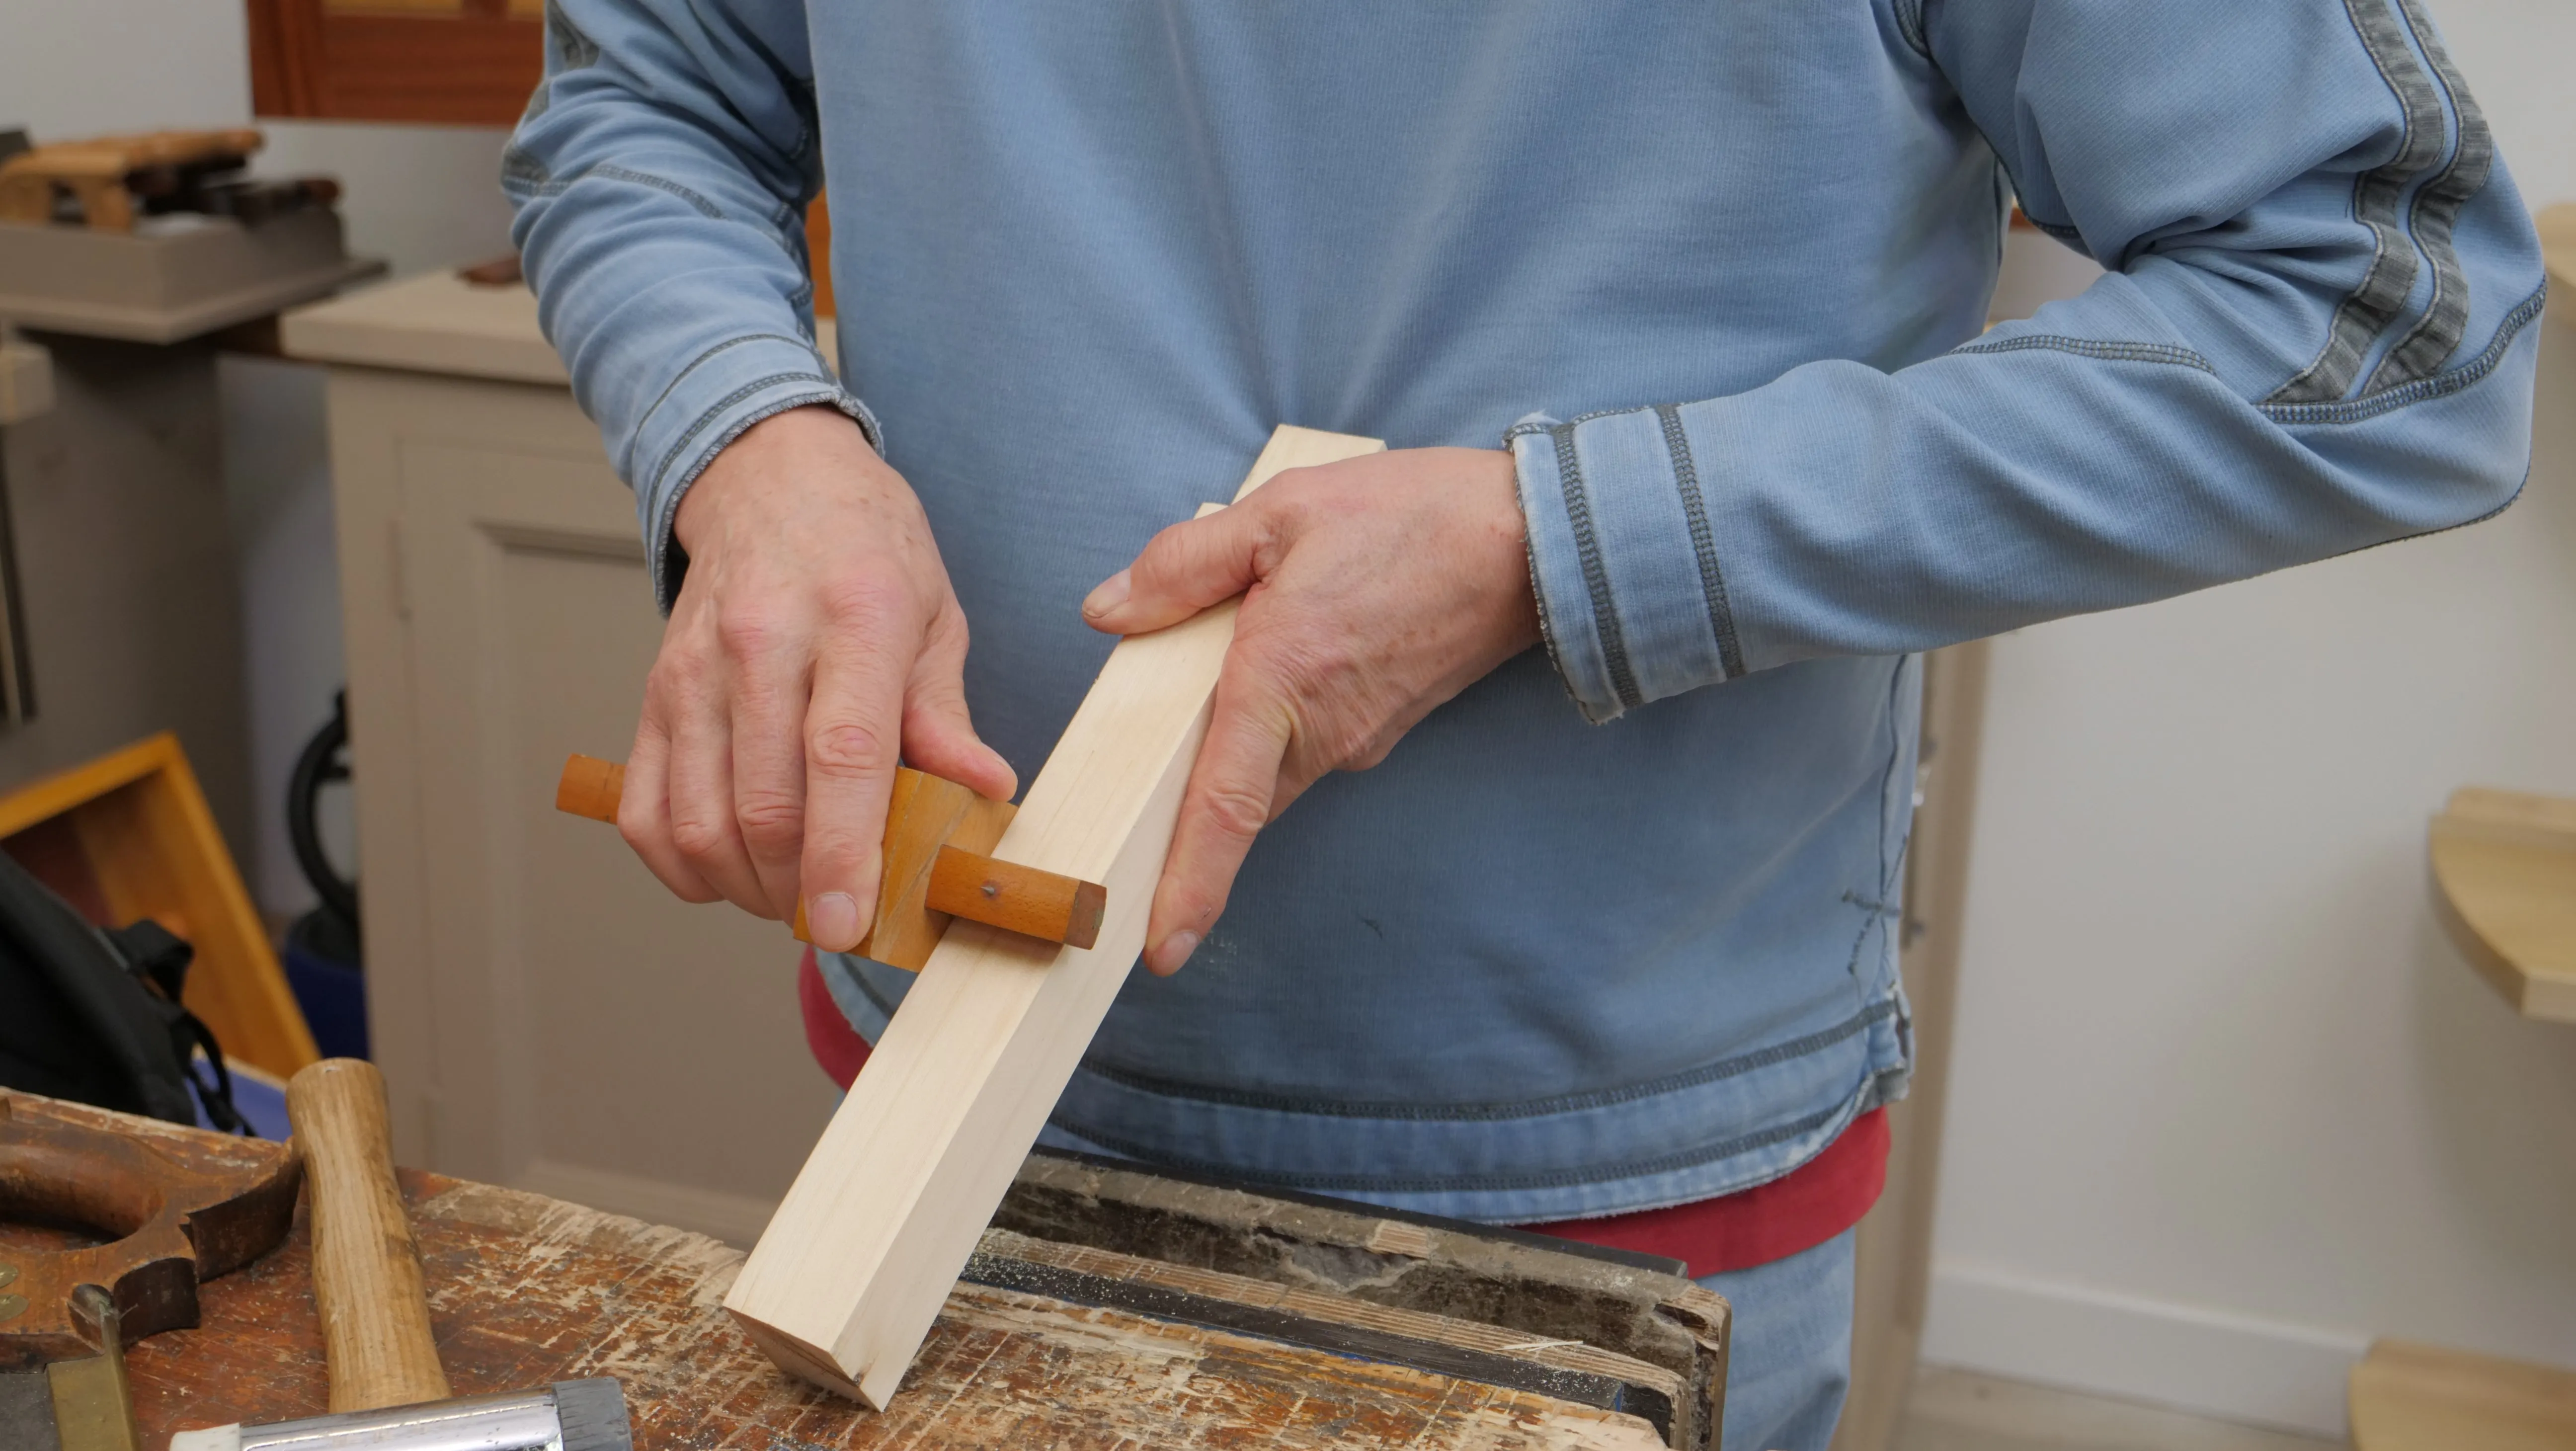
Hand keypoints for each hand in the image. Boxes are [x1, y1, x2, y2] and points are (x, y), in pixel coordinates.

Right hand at [621, 405, 1014, 949]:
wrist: (772, 480)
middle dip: (802, 889)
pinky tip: (733, 871)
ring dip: (749, 887)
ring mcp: (695, 671)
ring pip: (701, 820)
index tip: (849, 922)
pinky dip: (685, 865)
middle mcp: (763, 643)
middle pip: (765, 804)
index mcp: (855, 617)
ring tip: (796, 894)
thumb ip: (947, 714)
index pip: (843, 754)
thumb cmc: (866, 551)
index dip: (845, 851)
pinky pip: (647, 811)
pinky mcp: (652, 695)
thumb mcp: (935, 615)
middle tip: (842, 915)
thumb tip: (984, 792)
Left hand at [1081, 446, 1538, 974]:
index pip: (1225, 808)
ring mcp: (1357, 740)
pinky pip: (1299, 746)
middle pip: (1229, 799)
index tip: (1161, 952)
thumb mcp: (1283, 510)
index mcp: (1284, 679)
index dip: (1189, 886)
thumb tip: (1107, 612)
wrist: (1537, 543)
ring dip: (1225, 749)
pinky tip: (1267, 658)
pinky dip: (1267, 724)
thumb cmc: (1417, 518)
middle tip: (1127, 790)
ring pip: (1263, 772)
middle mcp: (1322, 731)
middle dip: (1178, 807)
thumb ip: (1186, 564)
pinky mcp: (1377, 732)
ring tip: (1210, 672)